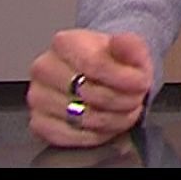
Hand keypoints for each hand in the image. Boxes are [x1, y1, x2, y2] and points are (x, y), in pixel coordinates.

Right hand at [27, 30, 152, 147]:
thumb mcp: (129, 47)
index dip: (125, 79)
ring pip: (82, 118)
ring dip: (114, 119)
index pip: (95, 65)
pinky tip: (108, 123)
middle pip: (90, 94)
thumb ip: (131, 45)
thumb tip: (123, 42)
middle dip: (123, 100)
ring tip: (126, 110)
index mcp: (64, 43)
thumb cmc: (111, 60)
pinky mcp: (38, 122)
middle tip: (136, 98)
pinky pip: (70, 137)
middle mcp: (44, 68)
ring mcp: (38, 96)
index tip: (142, 82)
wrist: (98, 73)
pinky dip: (96, 134)